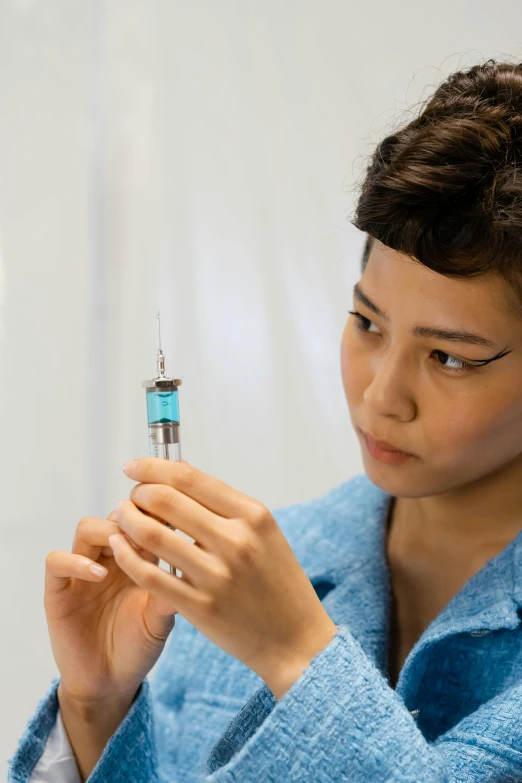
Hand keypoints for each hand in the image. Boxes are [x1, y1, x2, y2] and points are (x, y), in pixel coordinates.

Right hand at [45, 509, 178, 708]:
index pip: (143, 518)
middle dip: (133, 516)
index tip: (173, 515)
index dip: (156, 512)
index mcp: (136, 557)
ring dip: (106, 531)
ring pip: (86, 528)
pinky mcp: (58, 591)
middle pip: (115, 514)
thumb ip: (169, 590)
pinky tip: (99, 574)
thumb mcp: (162, 618)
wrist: (110, 683)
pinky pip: (57, 561)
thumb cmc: (140, 646)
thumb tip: (189, 561)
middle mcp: (109, 558)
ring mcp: (81, 571)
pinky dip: (76, 561)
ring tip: (124, 547)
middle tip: (149, 527)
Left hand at [110, 458, 338, 697]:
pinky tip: (119, 547)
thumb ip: (223, 502)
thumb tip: (180, 469)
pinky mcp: (200, 607)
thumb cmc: (277, 580)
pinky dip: (127, 556)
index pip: (190, 478)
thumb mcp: (263, 531)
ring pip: (152, 535)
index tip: (133, 467)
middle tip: (131, 497)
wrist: (295, 639)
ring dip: (127, 520)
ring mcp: (217, 576)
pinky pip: (150, 575)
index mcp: (252, 515)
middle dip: (138, 493)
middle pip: (166, 501)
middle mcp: (236, 541)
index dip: (154, 467)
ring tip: (121, 517)